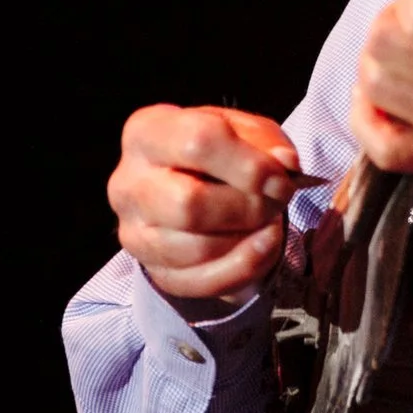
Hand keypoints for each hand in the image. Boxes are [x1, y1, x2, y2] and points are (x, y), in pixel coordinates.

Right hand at [109, 104, 301, 308]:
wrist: (200, 186)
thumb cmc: (223, 152)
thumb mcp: (248, 131)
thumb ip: (268, 143)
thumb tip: (284, 163)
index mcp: (147, 132)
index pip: (198, 143)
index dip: (250, 165)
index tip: (282, 179)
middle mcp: (128, 183)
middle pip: (188, 203)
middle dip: (247, 207)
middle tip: (277, 202)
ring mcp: (133, 232)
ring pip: (197, 248)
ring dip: (248, 238)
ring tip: (270, 221)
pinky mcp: (151, 269)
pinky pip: (201, 281)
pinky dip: (244, 267)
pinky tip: (263, 246)